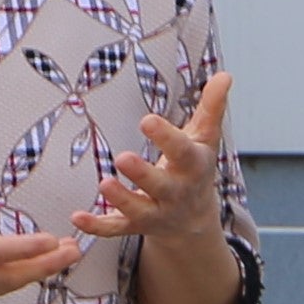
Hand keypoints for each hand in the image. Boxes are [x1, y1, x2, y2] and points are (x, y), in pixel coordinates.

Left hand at [68, 73, 232, 244]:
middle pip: (161, 185)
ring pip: (139, 210)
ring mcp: (156, 212)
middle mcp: (176, 192)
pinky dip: (97, 226)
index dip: (166, 138)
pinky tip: (77, 217)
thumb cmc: (195, 167)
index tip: (147, 120)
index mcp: (193, 167)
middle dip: (143, 174)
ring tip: (104, 184)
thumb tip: (225, 74)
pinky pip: (116, 228)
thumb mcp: (205, 138)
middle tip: (122, 158)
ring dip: (121, 199)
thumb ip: (212, 107)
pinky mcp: (136, 226)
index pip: (183, 152)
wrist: (194, 220)